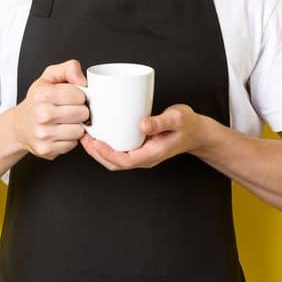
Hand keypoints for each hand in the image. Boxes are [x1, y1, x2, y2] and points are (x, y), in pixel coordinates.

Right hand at [9, 60, 88, 159]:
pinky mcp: (46, 149)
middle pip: (82, 113)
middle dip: (79, 111)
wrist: (19, 126)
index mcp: (43, 95)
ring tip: (64, 122)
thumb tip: (83, 79)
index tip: (70, 98)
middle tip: (68, 110)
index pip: (80, 95)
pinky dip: (69, 140)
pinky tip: (59, 133)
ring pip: (79, 131)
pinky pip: (72, 144)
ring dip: (76, 126)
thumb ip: (68, 69)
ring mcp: (43, 134)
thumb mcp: (49, 77)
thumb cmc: (38, 101)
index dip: (79, 96)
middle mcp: (41, 115)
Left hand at [80, 104, 210, 170]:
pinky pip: (119, 151)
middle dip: (96, 153)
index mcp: (151, 155)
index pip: (123, 161)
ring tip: (87, 135)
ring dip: (98, 150)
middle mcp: (144, 158)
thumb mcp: (177, 119)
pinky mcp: (139, 148)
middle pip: (114, 163)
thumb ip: (161, 122)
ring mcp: (141, 154)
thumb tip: (142, 125)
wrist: (197, 132)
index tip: (94, 141)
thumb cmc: (188, 125)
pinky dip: (106, 145)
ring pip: (114, 159)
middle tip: (83, 137)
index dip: (106, 153)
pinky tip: (100, 132)